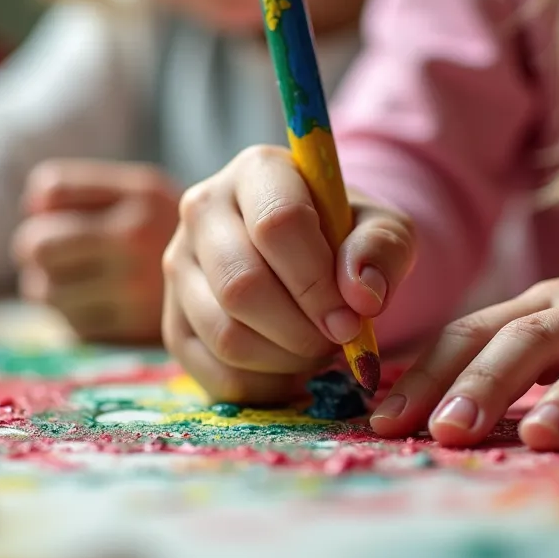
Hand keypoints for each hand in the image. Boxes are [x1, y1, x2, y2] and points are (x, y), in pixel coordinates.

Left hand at [12, 159, 178, 342]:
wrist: (253, 285)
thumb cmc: (176, 233)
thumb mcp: (145, 191)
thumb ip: (85, 187)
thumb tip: (30, 204)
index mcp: (140, 198)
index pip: (50, 192)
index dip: (43, 208)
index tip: (55, 219)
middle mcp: (138, 241)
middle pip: (38, 245)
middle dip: (35, 251)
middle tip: (50, 257)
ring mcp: (134, 290)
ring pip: (46, 290)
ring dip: (51, 287)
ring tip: (80, 282)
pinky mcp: (132, 333)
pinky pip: (72, 325)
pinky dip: (75, 317)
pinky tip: (101, 307)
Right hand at [162, 145, 416, 403]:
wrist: (314, 255)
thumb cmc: (349, 237)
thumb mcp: (385, 229)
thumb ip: (382, 249)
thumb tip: (361, 295)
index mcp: (256, 171)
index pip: (278, 224)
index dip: (318, 283)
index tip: (352, 318)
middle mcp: (202, 209)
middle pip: (242, 285)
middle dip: (302, 330)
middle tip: (338, 339)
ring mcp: (179, 266)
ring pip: (225, 335)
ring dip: (286, 360)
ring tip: (316, 348)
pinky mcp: (173, 320)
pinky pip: (215, 373)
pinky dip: (265, 386)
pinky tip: (291, 367)